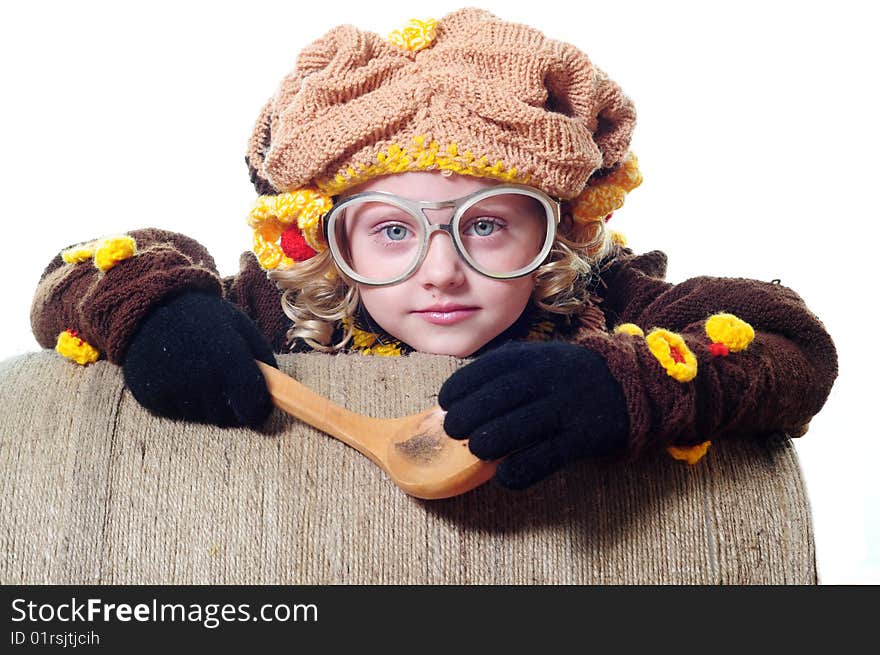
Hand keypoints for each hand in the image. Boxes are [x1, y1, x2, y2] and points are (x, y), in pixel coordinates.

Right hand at [123, 291, 277, 426]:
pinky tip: (177, 377)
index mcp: (229, 359)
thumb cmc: (203, 317)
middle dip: (230, 407)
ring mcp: (173, 389)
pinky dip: (181, 402)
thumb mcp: (240, 327)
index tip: (256, 409)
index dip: (257, 411)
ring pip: (201, 417)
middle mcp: (201, 377)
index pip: (252, 408)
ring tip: (197, 375)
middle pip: (226, 418)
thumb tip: (274, 392)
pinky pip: (176, 414)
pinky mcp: (150, 396)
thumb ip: (263, 359)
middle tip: (223, 385)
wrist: (150, 307)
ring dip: (205, 404)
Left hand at [439, 341, 628, 488]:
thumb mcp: (537, 357)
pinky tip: (504, 476)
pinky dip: (521, 469)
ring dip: (490, 441)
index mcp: (531, 357)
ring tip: (477, 449)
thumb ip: (501, 371)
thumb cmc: (566, 375)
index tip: (446, 402)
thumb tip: (454, 399)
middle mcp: (548, 378)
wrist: (629, 384)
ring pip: (521, 425)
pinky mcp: (583, 436)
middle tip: (454, 430)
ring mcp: (567, 407)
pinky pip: (548, 456)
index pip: (486, 368)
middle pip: (500, 396)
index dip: (460, 386)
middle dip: (468, 415)